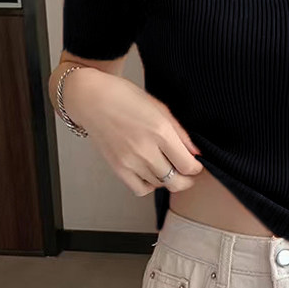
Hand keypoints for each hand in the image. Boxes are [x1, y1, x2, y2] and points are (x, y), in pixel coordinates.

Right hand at [61, 67, 203, 196]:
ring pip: (159, 185)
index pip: (188, 165)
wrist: (92, 98)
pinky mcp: (118, 168)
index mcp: (160, 131)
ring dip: (167, 179)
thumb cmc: (125, 98)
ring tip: (166, 166)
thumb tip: (195, 154)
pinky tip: (150, 174)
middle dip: (186, 180)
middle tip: (186, 173)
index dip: (196, 168)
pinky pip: (140, 189)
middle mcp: (145, 149)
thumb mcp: (160, 108)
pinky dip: (149, 186)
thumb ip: (181, 133)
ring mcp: (130, 161)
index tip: (195, 165)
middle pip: (176, 182)